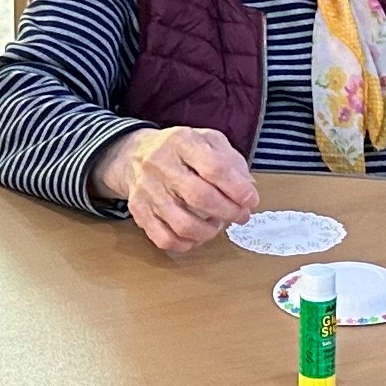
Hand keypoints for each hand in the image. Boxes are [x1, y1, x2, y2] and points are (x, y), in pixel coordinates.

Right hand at [90, 123, 258, 253]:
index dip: (237, 188)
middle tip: (241, 216)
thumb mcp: (208, 142)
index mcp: (182, 141)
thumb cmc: (181, 151)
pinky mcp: (138, 211)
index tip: (251, 199)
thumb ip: (232, 162)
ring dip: (209, 231)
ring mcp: (147, 190)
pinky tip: (197, 235)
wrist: (134, 154)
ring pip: (182, 224)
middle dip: (228, 211)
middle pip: (199, 197)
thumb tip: (248, 189)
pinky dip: (187, 244)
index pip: (214, 167)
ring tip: (217, 224)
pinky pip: (165, 239)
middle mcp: (160, 164)